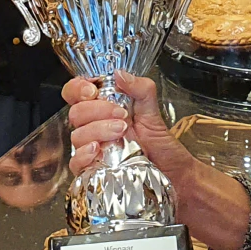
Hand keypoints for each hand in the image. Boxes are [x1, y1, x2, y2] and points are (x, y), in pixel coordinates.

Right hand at [64, 72, 250, 249]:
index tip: (94, 90)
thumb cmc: (163, 147)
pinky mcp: (92, 172)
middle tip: (122, 116)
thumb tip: (120, 74)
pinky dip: (84, 155)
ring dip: (98, 131)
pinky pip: (75, 163)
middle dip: (98, 110)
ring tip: (121, 133)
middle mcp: (94, 127)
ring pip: (77, 135)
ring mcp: (92, 150)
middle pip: (75, 112)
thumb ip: (141, 89)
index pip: (76, 92)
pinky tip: (98, 151)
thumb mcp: (154, 112)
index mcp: (103, 108)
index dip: (79, 88)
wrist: (175, 176)